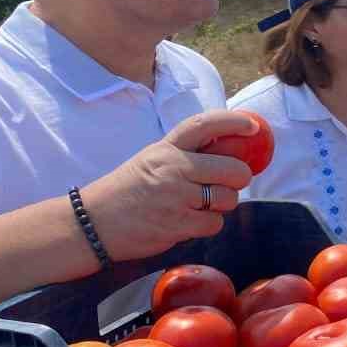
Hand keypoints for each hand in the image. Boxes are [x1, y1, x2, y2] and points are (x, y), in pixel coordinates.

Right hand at [78, 110, 259, 261]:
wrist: (93, 223)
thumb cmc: (128, 190)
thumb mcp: (153, 159)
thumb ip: (186, 155)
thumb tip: (230, 153)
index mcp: (167, 148)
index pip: (204, 125)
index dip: (233, 121)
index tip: (252, 125)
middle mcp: (174, 169)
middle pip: (232, 169)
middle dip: (239, 177)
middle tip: (232, 181)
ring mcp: (177, 198)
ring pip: (227, 199)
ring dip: (222, 204)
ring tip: (200, 205)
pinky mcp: (178, 225)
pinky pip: (214, 224)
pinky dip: (208, 224)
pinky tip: (189, 221)